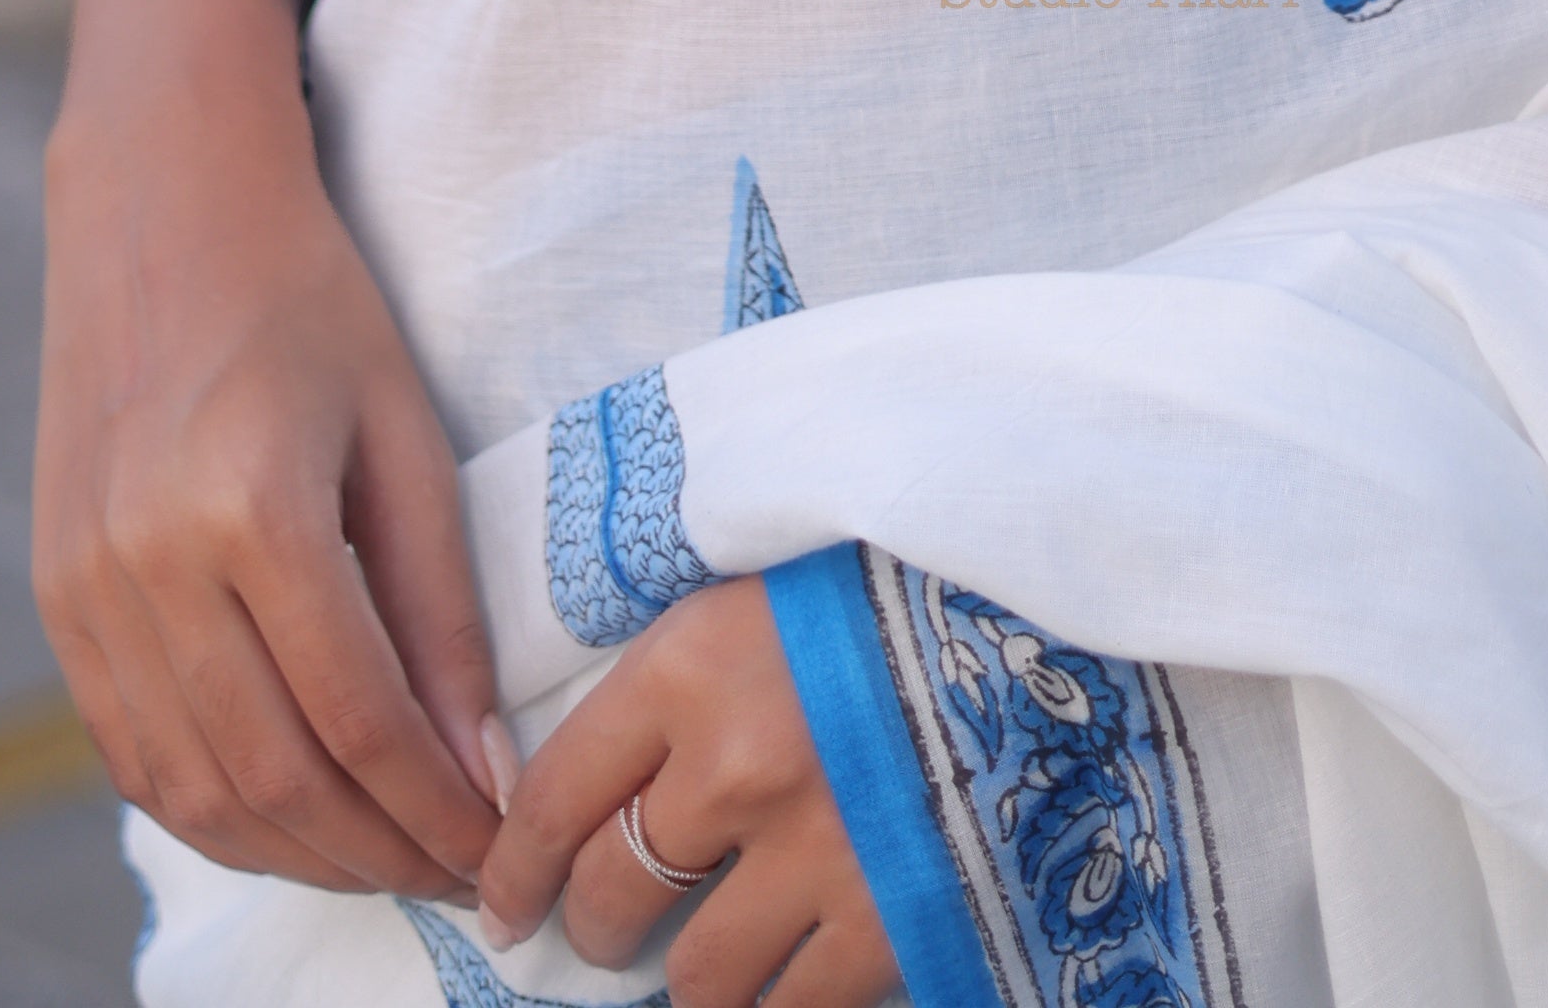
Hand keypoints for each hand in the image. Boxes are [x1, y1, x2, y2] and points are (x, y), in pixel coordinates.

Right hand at [37, 12, 503, 902]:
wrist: (162, 207)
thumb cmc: (308, 299)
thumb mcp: (404, 428)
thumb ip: (440, 604)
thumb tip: (480, 764)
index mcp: (250, 504)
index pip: (357, 718)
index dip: (434, 808)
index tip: (499, 844)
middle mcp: (150, 558)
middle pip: (272, 776)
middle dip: (375, 852)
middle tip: (456, 874)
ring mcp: (86, 585)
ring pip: (193, 788)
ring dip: (296, 854)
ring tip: (384, 859)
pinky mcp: (55, 595)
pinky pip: (131, 751)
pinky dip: (211, 810)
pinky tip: (286, 818)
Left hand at [480, 579, 897, 1006]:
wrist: (1046, 600)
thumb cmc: (893, 582)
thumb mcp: (763, 584)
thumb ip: (678, 672)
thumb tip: (598, 770)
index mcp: (692, 664)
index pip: (552, 795)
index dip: (513, 868)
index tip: (502, 904)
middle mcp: (734, 766)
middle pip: (612, 895)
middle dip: (597, 924)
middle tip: (609, 926)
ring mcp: (814, 854)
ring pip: (696, 976)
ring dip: (691, 977)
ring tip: (706, 958)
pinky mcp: (890, 920)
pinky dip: (776, 1004)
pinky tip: (782, 981)